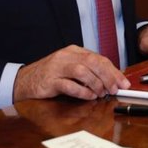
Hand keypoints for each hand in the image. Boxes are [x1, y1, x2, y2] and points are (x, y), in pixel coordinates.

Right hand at [13, 45, 129, 102]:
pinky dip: (82, 91)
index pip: (99, 58)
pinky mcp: (50, 81)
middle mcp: (67, 56)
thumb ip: (89, 70)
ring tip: (101, 93)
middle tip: (115, 89)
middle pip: (93, 62)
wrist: (25, 80)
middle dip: (108, 76)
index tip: (123, 82)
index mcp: (74, 51)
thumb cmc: (51, 75)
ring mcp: (57, 67)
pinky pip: (69, 85)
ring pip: (82, 71)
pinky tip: (89, 96)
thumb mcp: (71, 67)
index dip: (113, 71)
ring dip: (96, 84)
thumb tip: (111, 79)